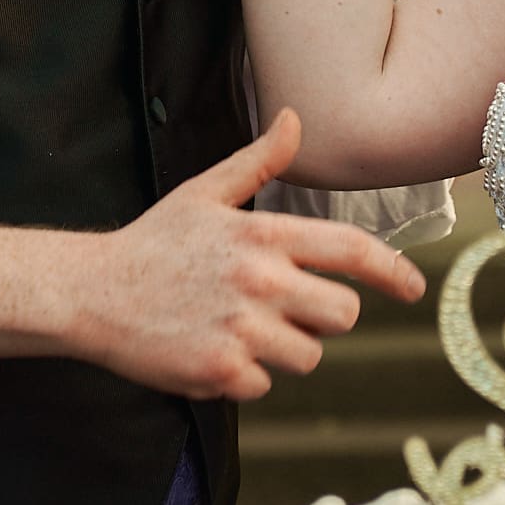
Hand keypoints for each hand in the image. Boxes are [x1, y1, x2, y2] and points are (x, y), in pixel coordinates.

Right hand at [57, 108, 423, 398]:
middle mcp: (260, 279)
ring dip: (282, 351)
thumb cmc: (153, 242)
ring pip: (307, 356)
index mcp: (263, 233)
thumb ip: (259, 162)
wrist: (90, 292)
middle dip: (322, 317)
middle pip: (342, 314)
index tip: (413, 287)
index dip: (393, 271)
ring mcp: (241, 327)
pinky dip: (243, 377)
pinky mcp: (220, 369)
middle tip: (282, 310)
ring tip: (238, 329)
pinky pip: (265, 385)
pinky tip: (210, 350)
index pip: (350, 250)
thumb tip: (294, 118)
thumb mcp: (205, 193)